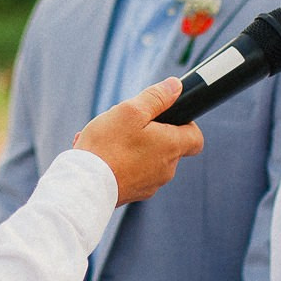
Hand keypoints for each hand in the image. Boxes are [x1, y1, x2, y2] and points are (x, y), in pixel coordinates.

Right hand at [73, 78, 203, 205]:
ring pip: (146, 158)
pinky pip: (131, 173)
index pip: (195, 137)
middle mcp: (166, 169)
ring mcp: (149, 185)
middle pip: (166, 145)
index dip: (185, 124)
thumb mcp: (130, 111)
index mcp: (171, 147)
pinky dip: (120, 163)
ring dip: (131, 147)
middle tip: (126, 124)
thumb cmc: (107, 147)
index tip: (167, 117)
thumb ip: (156, 97)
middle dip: (149, 132)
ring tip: (106, 140)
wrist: (85, 186)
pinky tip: (99, 155)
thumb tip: (176, 86)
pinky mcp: (132, 194)